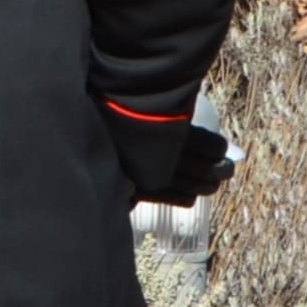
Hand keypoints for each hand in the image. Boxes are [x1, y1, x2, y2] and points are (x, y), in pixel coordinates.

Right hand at [110, 104, 232, 208]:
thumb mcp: (147, 107)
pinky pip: (185, 200)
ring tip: (208, 178)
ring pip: (203, 188)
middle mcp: (167, 157)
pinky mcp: (149, 193)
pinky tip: (186, 187)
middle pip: (213, 170)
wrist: (82, 139)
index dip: (219, 146)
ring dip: (208, 183)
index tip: (217, 145)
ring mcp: (159, 178)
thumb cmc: (115, 114)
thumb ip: (173, 113)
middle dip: (223, 169)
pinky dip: (190, 194)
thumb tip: (200, 123)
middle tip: (223, 165)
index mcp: (169, 132)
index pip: (214, 147)